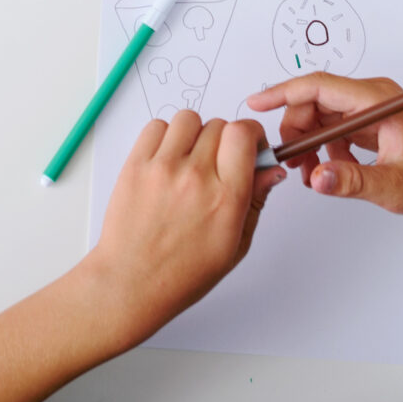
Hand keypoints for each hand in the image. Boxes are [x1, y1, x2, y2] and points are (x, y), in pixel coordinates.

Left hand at [77, 111, 279, 342]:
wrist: (131, 282)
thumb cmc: (183, 272)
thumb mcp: (235, 245)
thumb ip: (255, 201)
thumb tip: (271, 169)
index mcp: (226, 198)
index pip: (243, 134)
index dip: (250, 135)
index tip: (249, 146)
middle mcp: (196, 177)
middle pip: (219, 125)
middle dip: (224, 141)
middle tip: (217, 164)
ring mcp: (163, 168)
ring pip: (189, 119)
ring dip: (194, 134)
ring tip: (189, 160)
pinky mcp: (135, 165)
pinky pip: (156, 126)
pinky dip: (165, 137)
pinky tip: (167, 161)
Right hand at [247, 72, 402, 217]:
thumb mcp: (396, 187)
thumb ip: (353, 182)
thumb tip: (316, 178)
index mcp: (378, 100)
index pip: (318, 86)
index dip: (282, 93)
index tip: (255, 104)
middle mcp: (374, 98)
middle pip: (316, 100)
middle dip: (297, 129)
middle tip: (291, 161)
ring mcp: (375, 111)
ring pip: (325, 117)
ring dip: (312, 142)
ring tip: (312, 174)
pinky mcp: (376, 125)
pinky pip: (339, 129)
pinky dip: (328, 149)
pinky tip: (336, 172)